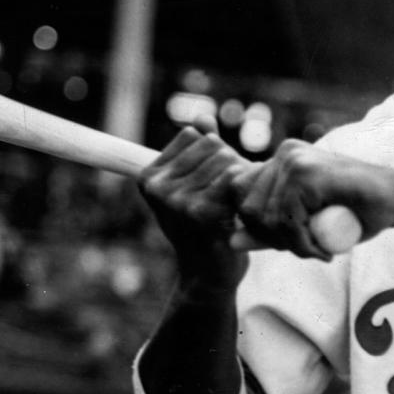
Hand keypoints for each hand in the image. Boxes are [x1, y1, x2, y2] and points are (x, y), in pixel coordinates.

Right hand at [139, 115, 248, 287]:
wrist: (207, 275)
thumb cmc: (203, 227)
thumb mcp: (192, 185)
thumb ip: (198, 150)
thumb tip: (203, 119)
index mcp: (149, 176)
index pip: (193, 134)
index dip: (212, 151)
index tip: (212, 181)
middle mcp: (158, 186)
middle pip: (212, 144)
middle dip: (230, 163)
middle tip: (230, 194)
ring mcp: (177, 199)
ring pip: (226, 159)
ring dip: (241, 177)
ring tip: (235, 204)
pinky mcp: (201, 212)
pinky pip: (234, 178)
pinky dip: (244, 191)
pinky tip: (240, 212)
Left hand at [233, 139, 393, 258]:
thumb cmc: (355, 212)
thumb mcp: (303, 225)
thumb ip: (268, 230)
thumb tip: (230, 241)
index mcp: (279, 160)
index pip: (241, 197)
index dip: (259, 228)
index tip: (291, 241)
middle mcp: (283, 153)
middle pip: (247, 208)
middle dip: (271, 239)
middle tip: (306, 248)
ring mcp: (294, 160)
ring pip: (266, 216)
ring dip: (290, 245)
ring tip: (317, 249)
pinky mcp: (306, 172)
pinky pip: (286, 219)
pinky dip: (302, 244)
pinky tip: (323, 249)